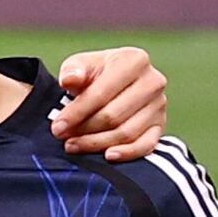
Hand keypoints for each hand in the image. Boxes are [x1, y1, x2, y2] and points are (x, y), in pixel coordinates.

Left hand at [47, 45, 170, 161]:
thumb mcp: (81, 65)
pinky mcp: (160, 125)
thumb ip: (74, 70)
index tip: (57, 127)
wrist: (113, 84)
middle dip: (84, 129)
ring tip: (74, 145)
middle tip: (63, 138)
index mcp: (134, 60)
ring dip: (96, 144)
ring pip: (126, 133)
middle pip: (113, 116)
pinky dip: (127, 153)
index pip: (102, 93)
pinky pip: (146, 145)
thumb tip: (69, 80)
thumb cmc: (95, 74)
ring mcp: (159, 105)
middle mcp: (152, 81)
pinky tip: (107, 156)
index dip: (77, 112)